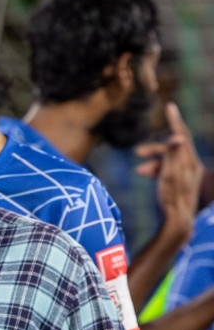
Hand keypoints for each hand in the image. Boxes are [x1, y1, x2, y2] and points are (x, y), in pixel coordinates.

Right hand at [136, 102, 203, 236]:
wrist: (177, 222)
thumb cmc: (170, 199)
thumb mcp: (168, 176)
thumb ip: (171, 155)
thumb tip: (177, 136)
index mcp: (190, 162)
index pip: (182, 135)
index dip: (174, 120)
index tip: (169, 106)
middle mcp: (192, 165)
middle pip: (173, 147)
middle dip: (154, 149)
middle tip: (137, 152)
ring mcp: (188, 173)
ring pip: (169, 158)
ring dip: (153, 161)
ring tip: (139, 170)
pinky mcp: (182, 180)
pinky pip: (169, 167)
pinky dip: (156, 168)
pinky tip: (144, 174)